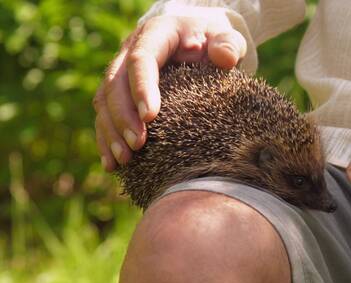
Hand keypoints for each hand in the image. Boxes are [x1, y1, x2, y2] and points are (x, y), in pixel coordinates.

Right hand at [93, 7, 246, 170]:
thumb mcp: (225, 37)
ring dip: (111, 132)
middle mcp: (129, 51)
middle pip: (115, 83)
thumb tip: (225, 58)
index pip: (141, 59)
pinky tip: (113, 163)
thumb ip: (229, 44)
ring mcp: (121, 73)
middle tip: (138, 144)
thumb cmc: (212, 41)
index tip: (150, 116)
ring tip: (125, 160)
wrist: (197, 41)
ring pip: (104, 102)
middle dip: (123, 116)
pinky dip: (107, 140)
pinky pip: (105, 116)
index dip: (141, 87)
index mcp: (155, 34)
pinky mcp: (120, 94)